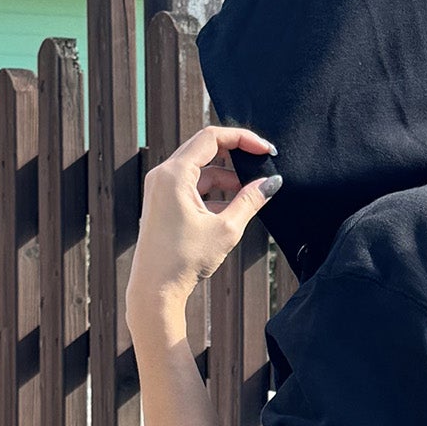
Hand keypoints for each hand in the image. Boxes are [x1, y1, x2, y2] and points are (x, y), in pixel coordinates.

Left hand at [127, 124, 280, 324]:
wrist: (155, 287)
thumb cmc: (184, 259)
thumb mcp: (226, 228)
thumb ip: (250, 201)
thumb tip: (271, 183)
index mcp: (174, 174)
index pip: (212, 138)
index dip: (243, 139)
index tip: (266, 150)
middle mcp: (163, 174)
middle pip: (205, 148)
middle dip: (236, 156)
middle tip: (262, 165)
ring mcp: (161, 187)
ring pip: (200, 168)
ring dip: (227, 176)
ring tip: (250, 193)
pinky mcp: (164, 201)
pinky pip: (193, 185)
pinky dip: (214, 191)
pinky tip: (233, 207)